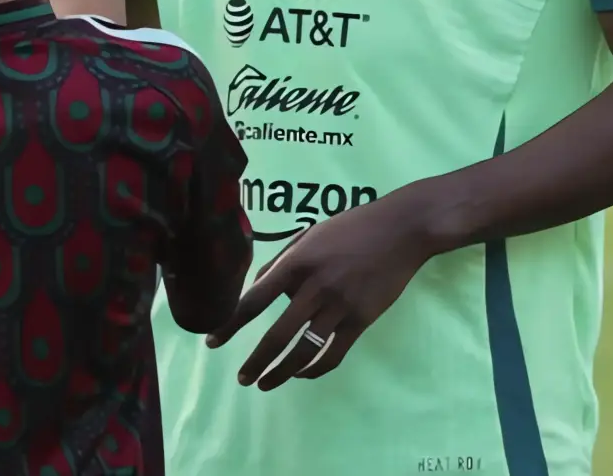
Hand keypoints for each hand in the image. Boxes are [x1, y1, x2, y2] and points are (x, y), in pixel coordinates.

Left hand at [205, 189, 435, 389]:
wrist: (399, 230)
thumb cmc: (348, 228)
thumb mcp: (307, 236)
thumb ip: (280, 262)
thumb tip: (257, 288)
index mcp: (296, 263)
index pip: (254, 299)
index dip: (230, 323)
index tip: (212, 342)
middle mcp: (314, 288)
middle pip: (277, 334)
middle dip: (256, 360)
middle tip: (241, 377)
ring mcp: (340, 306)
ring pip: (304, 350)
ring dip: (282, 372)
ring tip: (265, 384)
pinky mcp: (361, 320)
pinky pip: (333, 354)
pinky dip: (315, 369)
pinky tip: (301, 375)